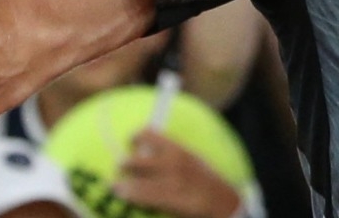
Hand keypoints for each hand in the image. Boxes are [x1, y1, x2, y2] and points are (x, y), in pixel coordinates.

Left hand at [114, 130, 244, 217]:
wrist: (223, 202)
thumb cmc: (206, 182)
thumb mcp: (193, 160)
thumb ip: (172, 156)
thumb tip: (149, 153)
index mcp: (179, 149)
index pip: (150, 135)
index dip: (136, 137)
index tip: (131, 141)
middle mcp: (172, 163)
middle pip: (136, 160)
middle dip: (125, 164)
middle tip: (121, 168)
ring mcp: (170, 182)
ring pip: (135, 180)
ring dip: (122, 183)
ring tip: (115, 185)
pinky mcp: (170, 198)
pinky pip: (143, 196)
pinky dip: (130, 195)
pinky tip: (122, 195)